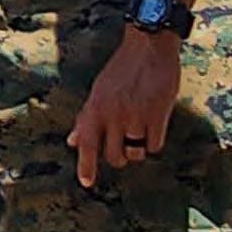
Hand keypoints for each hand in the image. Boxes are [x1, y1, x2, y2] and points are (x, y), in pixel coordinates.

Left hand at [66, 29, 181, 186]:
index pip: (87, 144)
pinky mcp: (158, 116)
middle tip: (124, 145)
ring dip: (138, 150)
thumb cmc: (121, 69)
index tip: (86, 184)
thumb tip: (72, 141)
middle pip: (114, 156)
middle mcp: (113, 115)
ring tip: (140, 133)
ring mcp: (136, 117)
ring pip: (135, 153)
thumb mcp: (98, 91)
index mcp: (95, 108)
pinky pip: (155, 145)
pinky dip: (154, 142)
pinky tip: (154, 127)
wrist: (148, 47)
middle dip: (119, 156)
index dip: (86, 166)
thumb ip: (86, 118)